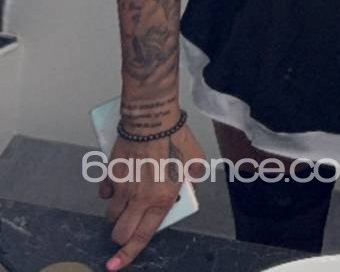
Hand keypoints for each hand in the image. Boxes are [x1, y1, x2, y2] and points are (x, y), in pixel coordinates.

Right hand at [97, 122, 205, 268]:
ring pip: (111, 215)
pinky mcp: (111, 175)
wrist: (153, 120)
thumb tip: (183, 190)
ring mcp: (122, 188)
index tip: (115, 266)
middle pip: (119, 233)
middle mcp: (139, 199)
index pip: (141, 237)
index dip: (127, 255)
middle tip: (127, 226)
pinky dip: (109, 193)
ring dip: (116, 215)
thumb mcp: (196, 162)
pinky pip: (104, 193)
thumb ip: (191, 180)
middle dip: (120, 236)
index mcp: (162, 200)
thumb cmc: (177, 139)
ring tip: (127, 202)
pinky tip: (118, 184)